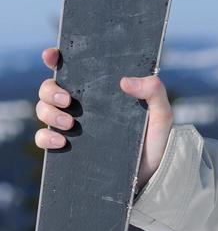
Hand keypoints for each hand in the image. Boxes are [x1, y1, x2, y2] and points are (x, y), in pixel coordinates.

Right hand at [33, 47, 175, 189]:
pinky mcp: (66, 148)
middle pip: (50, 87)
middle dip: (50, 89)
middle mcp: (83, 104)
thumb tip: (126, 81)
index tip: (52, 55)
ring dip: (48, 113)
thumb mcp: (161, 114)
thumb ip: (154, 92)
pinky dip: (45, 138)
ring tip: (69, 123)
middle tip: (68, 100)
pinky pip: (42, 138)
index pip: (74, 68)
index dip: (56, 57)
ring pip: (43, 109)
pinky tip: (61, 142)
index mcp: (102, 90)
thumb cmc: (155, 139)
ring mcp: (72, 125)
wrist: (150, 175)